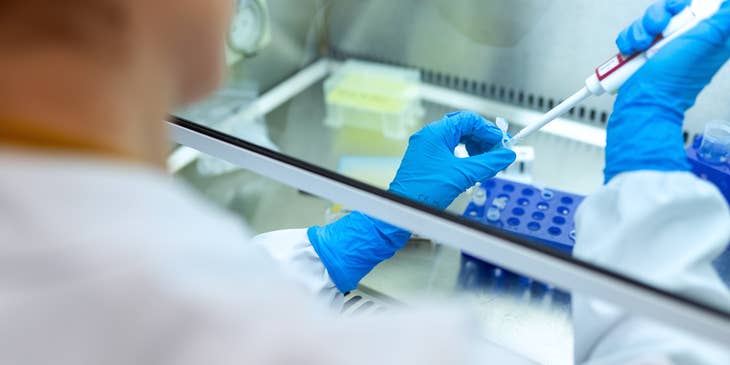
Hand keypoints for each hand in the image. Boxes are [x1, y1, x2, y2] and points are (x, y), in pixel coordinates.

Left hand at [389, 111, 515, 209]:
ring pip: (457, 139)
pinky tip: (471, 166)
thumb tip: (505, 156)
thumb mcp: (463, 175)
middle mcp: (429, 136)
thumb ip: (488, 163)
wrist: (404, 208)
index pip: (469, 120)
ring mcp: (426, 147)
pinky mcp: (425, 159)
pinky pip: (449, 149)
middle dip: (482, 139)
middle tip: (496, 152)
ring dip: (474, 147)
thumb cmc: (423, 191)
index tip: (501, 142)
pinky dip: (463, 155)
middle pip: (463, 128)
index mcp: (435, 133)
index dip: (488, 130)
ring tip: (485, 161)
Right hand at [605, 0, 729, 182]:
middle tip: (658, 30)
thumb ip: (722, 22)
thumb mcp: (706, 42)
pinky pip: (632, 34)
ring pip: (648, 20)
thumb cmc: (673, 81)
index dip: (683, 5)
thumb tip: (727, 7)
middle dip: (658, 17)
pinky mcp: (642, 53)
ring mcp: (662, 46)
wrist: (643, 102)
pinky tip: (631, 52)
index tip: (678, 11)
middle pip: (670, 8)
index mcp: (708, 35)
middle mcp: (684, 39)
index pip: (699, 6)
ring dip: (639, 31)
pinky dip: (628, 41)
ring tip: (640, 47)